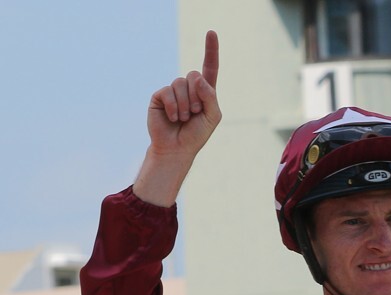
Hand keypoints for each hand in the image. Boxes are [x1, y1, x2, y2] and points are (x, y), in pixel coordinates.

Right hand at [146, 29, 220, 157]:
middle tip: (194, 113)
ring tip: (183, 118)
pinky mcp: (159, 96)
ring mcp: (173, 91)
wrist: (176, 148)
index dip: (211, 50)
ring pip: (180, 83)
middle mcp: (189, 88)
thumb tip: (198, 77)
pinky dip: (173, 106)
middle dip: (197, 96)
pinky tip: (172, 117)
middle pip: (193, 75)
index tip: (211, 32)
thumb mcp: (212, 116)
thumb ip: (210, 96)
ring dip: (185, 104)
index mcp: (205, 91)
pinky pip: (167, 92)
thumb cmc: (196, 134)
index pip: (209, 67)